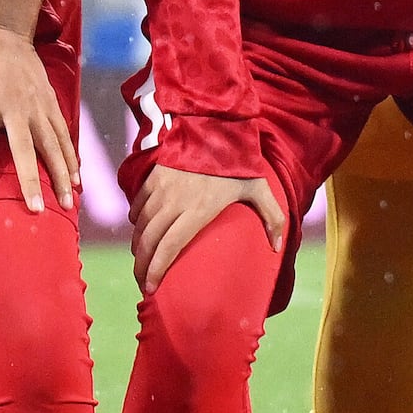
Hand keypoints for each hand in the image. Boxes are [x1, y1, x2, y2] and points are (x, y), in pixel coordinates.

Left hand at [0, 22, 78, 209]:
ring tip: (67, 201)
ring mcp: (37, 104)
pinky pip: (63, 132)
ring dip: (60, 173)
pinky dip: (72, 155)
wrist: (3, 32)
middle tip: (37, 210)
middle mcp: (15, 105)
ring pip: (52, 143)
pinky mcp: (51, 101)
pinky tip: (77, 177)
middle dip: (31, 180)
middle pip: (24, 148)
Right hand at [128, 166, 284, 293]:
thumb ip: (272, 217)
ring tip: (141, 261)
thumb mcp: (259, 187)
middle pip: (148, 242)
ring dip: (137, 246)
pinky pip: (137, 205)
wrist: (214, 124)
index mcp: (198, 209)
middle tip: (143, 282)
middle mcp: (175, 201)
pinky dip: (136, 221)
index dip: (156, 270)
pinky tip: (140, 231)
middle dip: (141, 267)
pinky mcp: (153, 176)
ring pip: (139, 225)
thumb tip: (276, 247)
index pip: (169, 247)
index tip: (152, 288)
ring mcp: (161, 188)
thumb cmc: (238, 161)